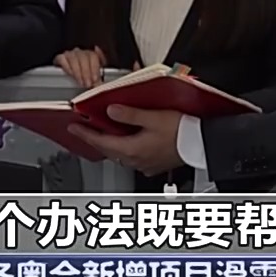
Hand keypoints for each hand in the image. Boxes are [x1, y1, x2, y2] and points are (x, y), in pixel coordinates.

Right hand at [55, 46, 105, 87]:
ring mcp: (70, 54)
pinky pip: (62, 59)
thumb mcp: (93, 77)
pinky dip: (67, 67)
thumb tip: (102, 84)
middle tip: (88, 83)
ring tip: (80, 82)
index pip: (93, 56)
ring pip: (73, 58)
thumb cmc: (83, 76)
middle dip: (86, 72)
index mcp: (90, 54)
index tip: (95, 79)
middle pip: (84, 57)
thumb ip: (98, 78)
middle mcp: (80, 52)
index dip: (95, 68)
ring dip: (77, 71)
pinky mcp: (60, 57)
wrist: (67, 75)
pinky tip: (71, 75)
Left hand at [67, 105, 184, 175]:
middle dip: (95, 139)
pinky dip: (124, 148)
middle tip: (83, 129)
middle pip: (108, 150)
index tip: (73, 127)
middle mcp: (136, 161)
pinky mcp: (153, 165)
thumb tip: (110, 111)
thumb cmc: (182, 131)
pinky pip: (132, 157)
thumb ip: (129, 115)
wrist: (201, 144)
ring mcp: (145, 165)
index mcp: (133, 149)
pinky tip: (126, 139)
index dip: (85, 134)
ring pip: (120, 155)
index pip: (101, 142)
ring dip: (110, 144)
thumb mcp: (153, 117)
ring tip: (102, 132)